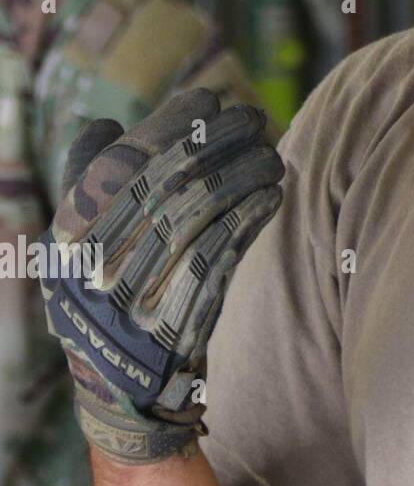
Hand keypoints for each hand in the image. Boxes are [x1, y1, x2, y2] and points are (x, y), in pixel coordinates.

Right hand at [39, 88, 283, 463]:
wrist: (118, 388)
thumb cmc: (103, 296)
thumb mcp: (73, 246)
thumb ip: (82, 187)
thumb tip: (103, 125)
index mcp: (69, 235)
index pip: (123, 162)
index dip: (170, 122)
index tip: (210, 97)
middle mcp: (98, 262)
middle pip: (169, 180)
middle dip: (219, 139)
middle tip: (254, 117)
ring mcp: (138, 292)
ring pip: (202, 212)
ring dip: (244, 174)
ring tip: (271, 155)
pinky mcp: (181, 318)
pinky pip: (223, 253)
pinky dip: (250, 217)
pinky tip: (271, 194)